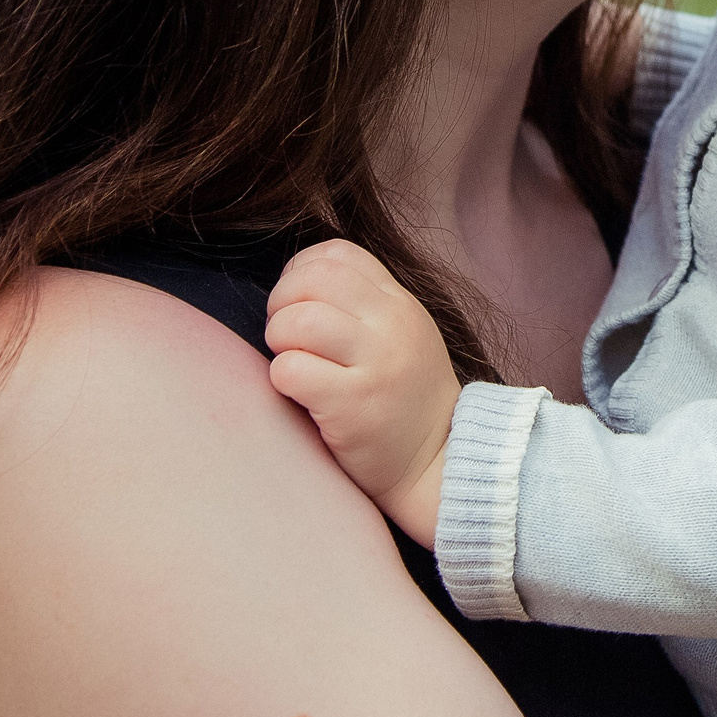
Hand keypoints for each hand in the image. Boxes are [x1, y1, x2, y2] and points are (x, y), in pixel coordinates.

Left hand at [265, 239, 459, 546]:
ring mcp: (375, 365)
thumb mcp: (403, 335)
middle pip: (312, 281)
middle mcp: (391, 327)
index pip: (338, 254)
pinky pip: (290, 371)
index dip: (302, 271)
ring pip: (296, 322)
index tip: (298, 302)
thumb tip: (298, 282)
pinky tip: (299, 393)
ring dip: (278, 341)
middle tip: (285, 335)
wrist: (437, 462)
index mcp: (400, 304)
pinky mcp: (353, 405)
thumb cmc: (405, 400)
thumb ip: (364, 304)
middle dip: (281, 303)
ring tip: (292, 363)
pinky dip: (281, 378)